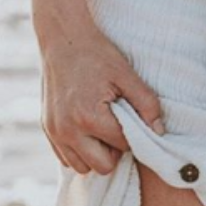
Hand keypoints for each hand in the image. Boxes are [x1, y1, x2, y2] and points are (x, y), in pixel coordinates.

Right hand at [39, 21, 165, 174]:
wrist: (63, 38)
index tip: (133, 117)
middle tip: (119, 125)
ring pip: (83, 167)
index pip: (123, 145)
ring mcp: (55, 132)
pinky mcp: (47, 129)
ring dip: (96, 154)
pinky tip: (88, 129)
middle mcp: (68, 130)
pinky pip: (66, 158)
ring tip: (103, 128)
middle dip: (115, 149)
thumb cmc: (96, 54)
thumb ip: (146, 103)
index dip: (134, 133)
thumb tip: (159, 130)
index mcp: (89, 117)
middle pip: (103, 166)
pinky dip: (80, 151)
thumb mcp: (126, 74)